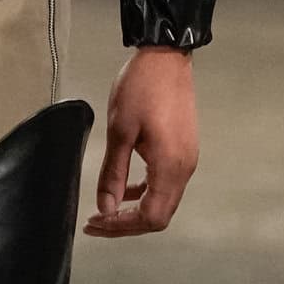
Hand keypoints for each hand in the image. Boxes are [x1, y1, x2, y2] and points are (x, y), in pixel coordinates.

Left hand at [84, 45, 199, 236]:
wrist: (165, 57)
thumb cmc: (142, 87)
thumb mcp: (119, 132)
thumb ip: (113, 174)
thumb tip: (106, 206)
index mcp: (170, 166)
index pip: (150, 217)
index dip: (121, 226)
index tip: (96, 222)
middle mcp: (184, 168)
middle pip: (159, 215)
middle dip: (126, 224)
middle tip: (97, 222)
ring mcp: (187, 159)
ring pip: (163, 201)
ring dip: (135, 209)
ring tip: (106, 209)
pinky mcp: (183, 150)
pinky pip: (165, 183)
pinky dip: (145, 192)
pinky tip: (124, 188)